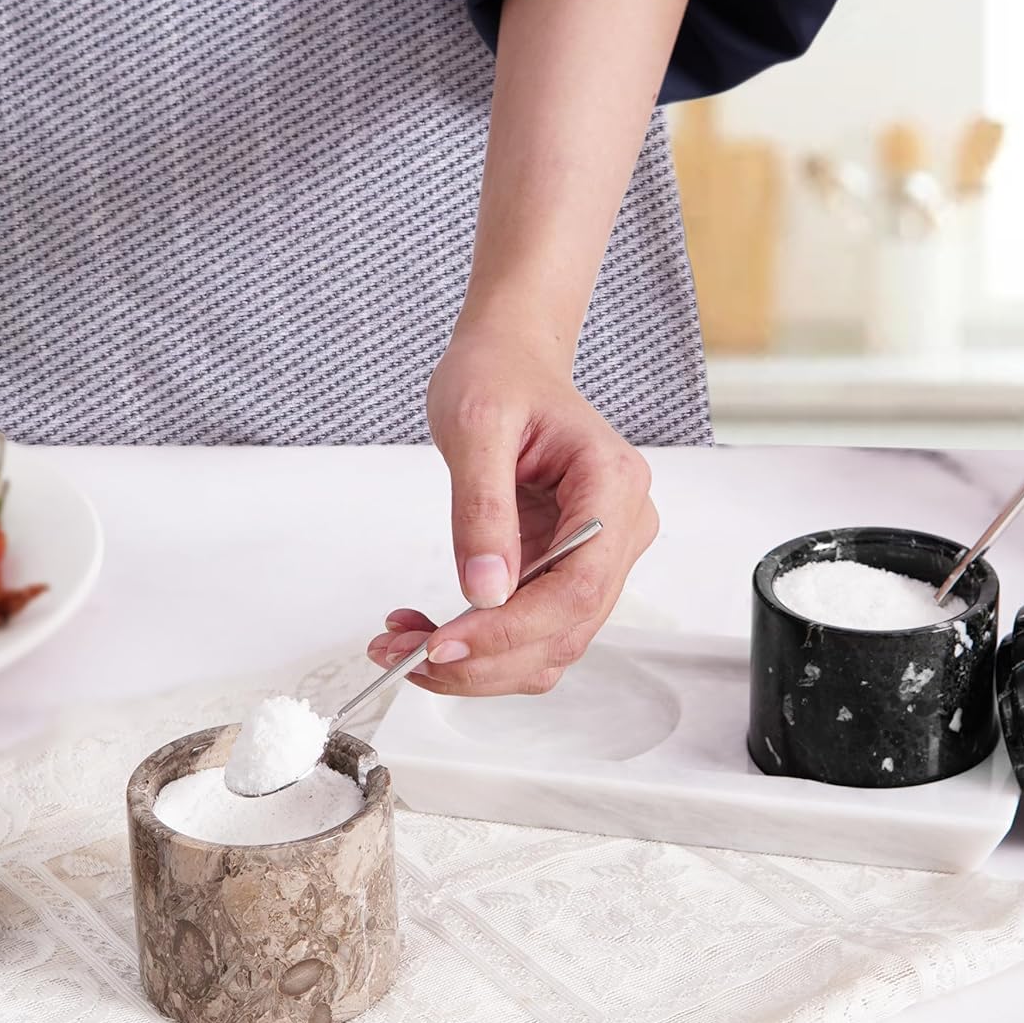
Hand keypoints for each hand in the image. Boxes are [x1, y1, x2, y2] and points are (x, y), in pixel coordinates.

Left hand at [366, 327, 657, 695]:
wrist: (509, 359)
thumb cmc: (499, 375)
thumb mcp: (474, 426)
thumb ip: (481, 509)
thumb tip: (485, 592)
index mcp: (613, 486)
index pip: (578, 587)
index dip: (512, 630)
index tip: (443, 644)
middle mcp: (620, 528)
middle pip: (566, 629)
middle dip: (484, 658)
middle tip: (404, 657)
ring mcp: (597, 555)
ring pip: (548, 644)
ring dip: (477, 663)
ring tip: (403, 645)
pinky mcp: (564, 570)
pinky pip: (529, 628)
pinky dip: (478, 644)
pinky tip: (426, 629)